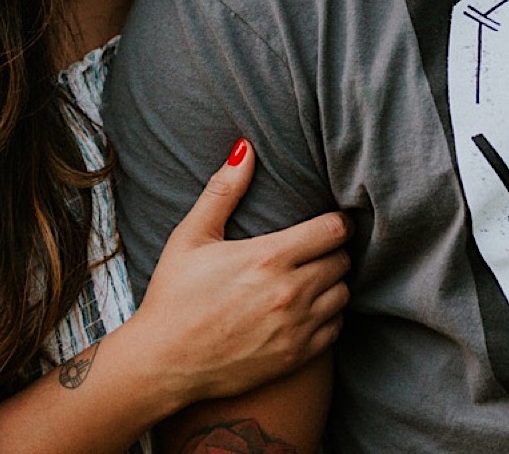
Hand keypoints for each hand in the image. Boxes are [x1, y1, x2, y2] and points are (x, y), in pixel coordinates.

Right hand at [119, 140, 348, 410]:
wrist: (165, 362)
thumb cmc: (174, 295)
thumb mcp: (191, 236)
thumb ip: (223, 190)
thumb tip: (245, 147)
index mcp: (268, 257)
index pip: (334, 230)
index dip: (336, 221)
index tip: (328, 221)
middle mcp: (290, 292)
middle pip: (342, 260)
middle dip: (333, 250)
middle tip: (315, 248)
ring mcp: (296, 328)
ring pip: (343, 294)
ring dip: (332, 282)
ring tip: (310, 276)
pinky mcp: (297, 356)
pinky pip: (336, 328)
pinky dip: (328, 315)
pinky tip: (305, 308)